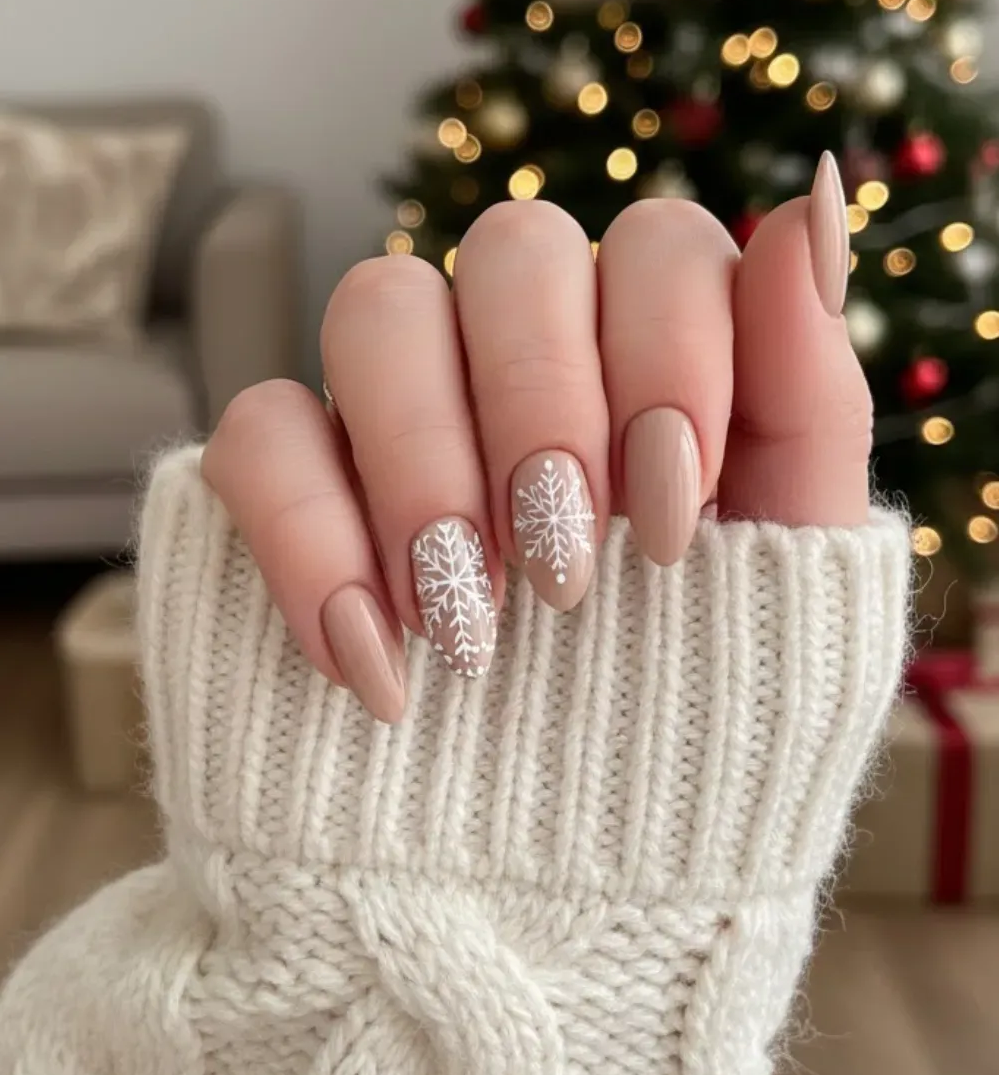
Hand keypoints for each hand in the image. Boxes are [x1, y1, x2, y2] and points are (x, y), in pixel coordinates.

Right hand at [201, 154, 870, 721]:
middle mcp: (530, 359)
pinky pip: (258, 429)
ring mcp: (406, 414)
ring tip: (467, 625)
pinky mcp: (299, 489)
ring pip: (380, 304)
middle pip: (513, 246)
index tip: (671, 524)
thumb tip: (815, 195)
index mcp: (658, 359)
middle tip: (566, 574)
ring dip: (426, 459)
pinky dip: (306, 536)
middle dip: (542, 402)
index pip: (659, 243)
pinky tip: (370, 662)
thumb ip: (808, 382)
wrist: (582, 879)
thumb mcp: (792, 562)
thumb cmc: (705, 710)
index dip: (668, 356)